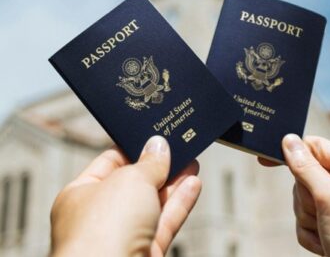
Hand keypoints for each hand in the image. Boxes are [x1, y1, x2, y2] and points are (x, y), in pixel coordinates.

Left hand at [50, 136, 201, 256]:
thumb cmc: (101, 233)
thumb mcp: (129, 180)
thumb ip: (149, 162)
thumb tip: (159, 146)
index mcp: (81, 194)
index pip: (110, 163)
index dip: (133, 148)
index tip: (153, 138)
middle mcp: (101, 216)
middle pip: (135, 183)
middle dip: (159, 165)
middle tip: (178, 147)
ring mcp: (124, 235)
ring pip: (154, 202)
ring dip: (174, 182)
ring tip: (191, 162)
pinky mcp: (146, 250)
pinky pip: (166, 221)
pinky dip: (180, 202)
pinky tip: (193, 184)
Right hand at [261, 134, 329, 256]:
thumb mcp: (329, 197)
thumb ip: (306, 167)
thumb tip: (289, 141)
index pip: (315, 146)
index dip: (292, 150)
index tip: (266, 157)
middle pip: (302, 175)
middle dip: (306, 198)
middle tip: (322, 212)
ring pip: (299, 199)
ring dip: (307, 218)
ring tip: (327, 229)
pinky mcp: (324, 222)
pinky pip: (300, 219)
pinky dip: (308, 232)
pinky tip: (325, 241)